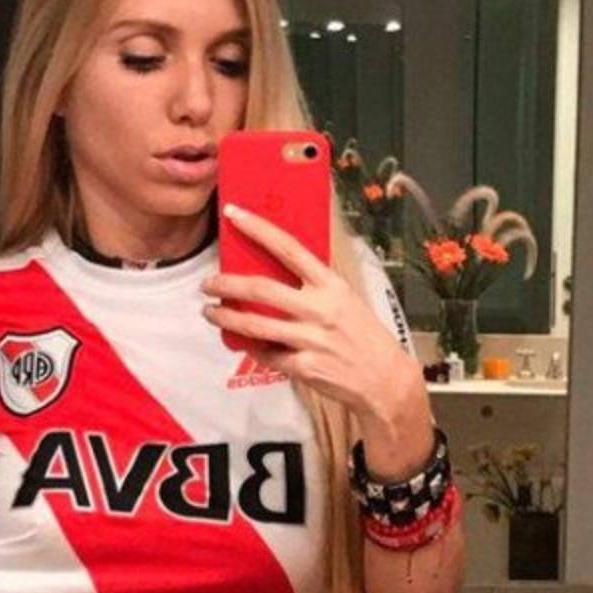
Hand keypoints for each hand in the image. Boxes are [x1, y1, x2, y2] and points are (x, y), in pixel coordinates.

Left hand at [201, 204, 432, 467]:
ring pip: (255, 325)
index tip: (232, 213)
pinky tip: (241, 341)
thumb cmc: (363, 334)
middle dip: (226, 284)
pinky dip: (250, 347)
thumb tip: (274, 268)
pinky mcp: (304, 367)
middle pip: (261, 289)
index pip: (289, 248)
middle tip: (208, 283)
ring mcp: (311, 340)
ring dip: (225, 317)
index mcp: (331, 285)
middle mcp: (320, 309)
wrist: (385, 378)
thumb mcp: (346, 298)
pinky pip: (266, 354)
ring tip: (210, 312)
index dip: (258, 228)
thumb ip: (314, 285)